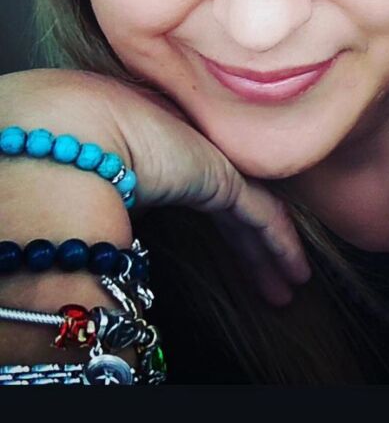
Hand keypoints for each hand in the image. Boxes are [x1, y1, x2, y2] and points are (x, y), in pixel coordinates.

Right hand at [0, 69, 311, 307]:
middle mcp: (187, 152)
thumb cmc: (60, 158)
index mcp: (156, 151)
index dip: (220, 229)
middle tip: (272, 281)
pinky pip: (263, 218)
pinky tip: (293, 274)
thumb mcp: (89, 187)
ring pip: (252, 216)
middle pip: (230, 208)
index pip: (202, 193)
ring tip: (286, 290)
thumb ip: (120, 207)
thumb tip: (120, 251)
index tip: (236, 258)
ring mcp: (207, 160)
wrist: (67, 132)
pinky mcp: (222, 177)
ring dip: (269, 257)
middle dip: (251, 249)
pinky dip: (281, 247)